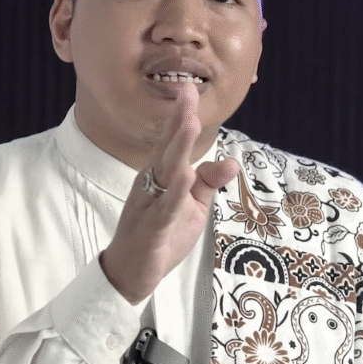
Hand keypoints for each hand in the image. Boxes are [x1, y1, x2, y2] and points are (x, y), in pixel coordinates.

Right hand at [99, 88, 239, 304]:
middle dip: (179, 120)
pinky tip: (184, 176)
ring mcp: (149, 205)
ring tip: (189, 123)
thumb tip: (232, 162)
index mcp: (160, 176)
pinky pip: (164, 208)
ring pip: (165, 173)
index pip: (172, 142)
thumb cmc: (160, 235)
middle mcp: (151, 184)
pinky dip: (174, 192)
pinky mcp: (151, 229)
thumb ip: (208, 183)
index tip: (189, 89)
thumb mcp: (192, 206)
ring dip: (178, 147)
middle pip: (168, 148)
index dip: (181, 116)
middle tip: (187, 92)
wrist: (130, 274)